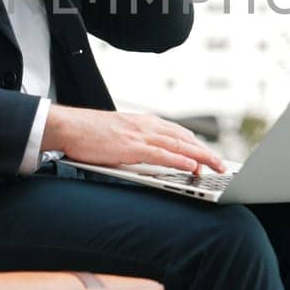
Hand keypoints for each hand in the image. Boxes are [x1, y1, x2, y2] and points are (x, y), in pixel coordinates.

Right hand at [44, 104, 226, 173]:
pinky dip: (180, 160)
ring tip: (216, 167)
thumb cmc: (87, 134)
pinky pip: (162, 154)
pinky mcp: (131, 147)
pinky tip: (193, 166)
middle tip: (221, 164)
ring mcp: (140, 135)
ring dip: (201, 157)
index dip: (195, 145)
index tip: (208, 155)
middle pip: (184, 138)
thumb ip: (135, 143)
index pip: (177, 133)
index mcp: (143, 122)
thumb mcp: (117, 135)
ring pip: (179, 145)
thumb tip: (148, 157)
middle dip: (205, 152)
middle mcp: (146, 125)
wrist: (67, 127)